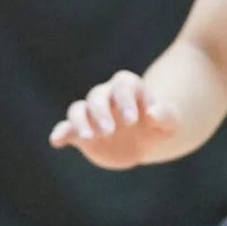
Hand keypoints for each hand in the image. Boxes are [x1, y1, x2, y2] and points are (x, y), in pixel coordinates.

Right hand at [47, 71, 180, 169]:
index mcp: (128, 89)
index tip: (132, 120)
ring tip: (89, 138)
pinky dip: (60, 132)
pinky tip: (56, 141)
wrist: (143, 138)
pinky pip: (67, 128)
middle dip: (101, 113)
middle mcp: (106, 98)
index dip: (126, 99)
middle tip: (110, 131)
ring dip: (81, 122)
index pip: (123, 85)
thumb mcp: (170, 121)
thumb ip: (165, 115)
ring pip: (78, 110)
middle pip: (97, 97)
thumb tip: (152, 113)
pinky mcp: (81, 132)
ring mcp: (92, 114)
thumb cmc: (158, 123)